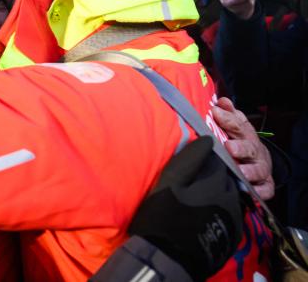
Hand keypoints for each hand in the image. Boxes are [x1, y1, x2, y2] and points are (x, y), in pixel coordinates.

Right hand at [129, 136, 242, 280]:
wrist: (166, 256)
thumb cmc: (163, 215)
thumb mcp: (170, 181)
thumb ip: (190, 159)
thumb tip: (208, 139)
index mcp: (216, 182)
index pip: (215, 161)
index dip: (201, 160)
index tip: (187, 166)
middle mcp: (230, 198)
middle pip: (223, 179)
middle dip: (210, 176)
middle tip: (189, 183)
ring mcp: (233, 218)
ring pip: (227, 196)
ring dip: (214, 194)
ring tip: (194, 199)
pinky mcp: (231, 235)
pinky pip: (228, 214)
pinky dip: (217, 210)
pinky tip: (202, 215)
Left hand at [211, 97, 273, 199]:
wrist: (259, 162)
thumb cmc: (241, 142)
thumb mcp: (236, 127)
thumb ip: (228, 114)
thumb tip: (221, 101)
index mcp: (246, 135)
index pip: (238, 125)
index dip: (228, 119)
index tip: (216, 113)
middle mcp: (255, 152)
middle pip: (249, 148)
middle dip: (240, 147)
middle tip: (229, 147)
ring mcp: (260, 169)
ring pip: (257, 170)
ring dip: (248, 170)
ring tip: (239, 171)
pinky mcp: (265, 186)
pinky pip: (264, 190)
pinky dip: (259, 191)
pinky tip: (251, 192)